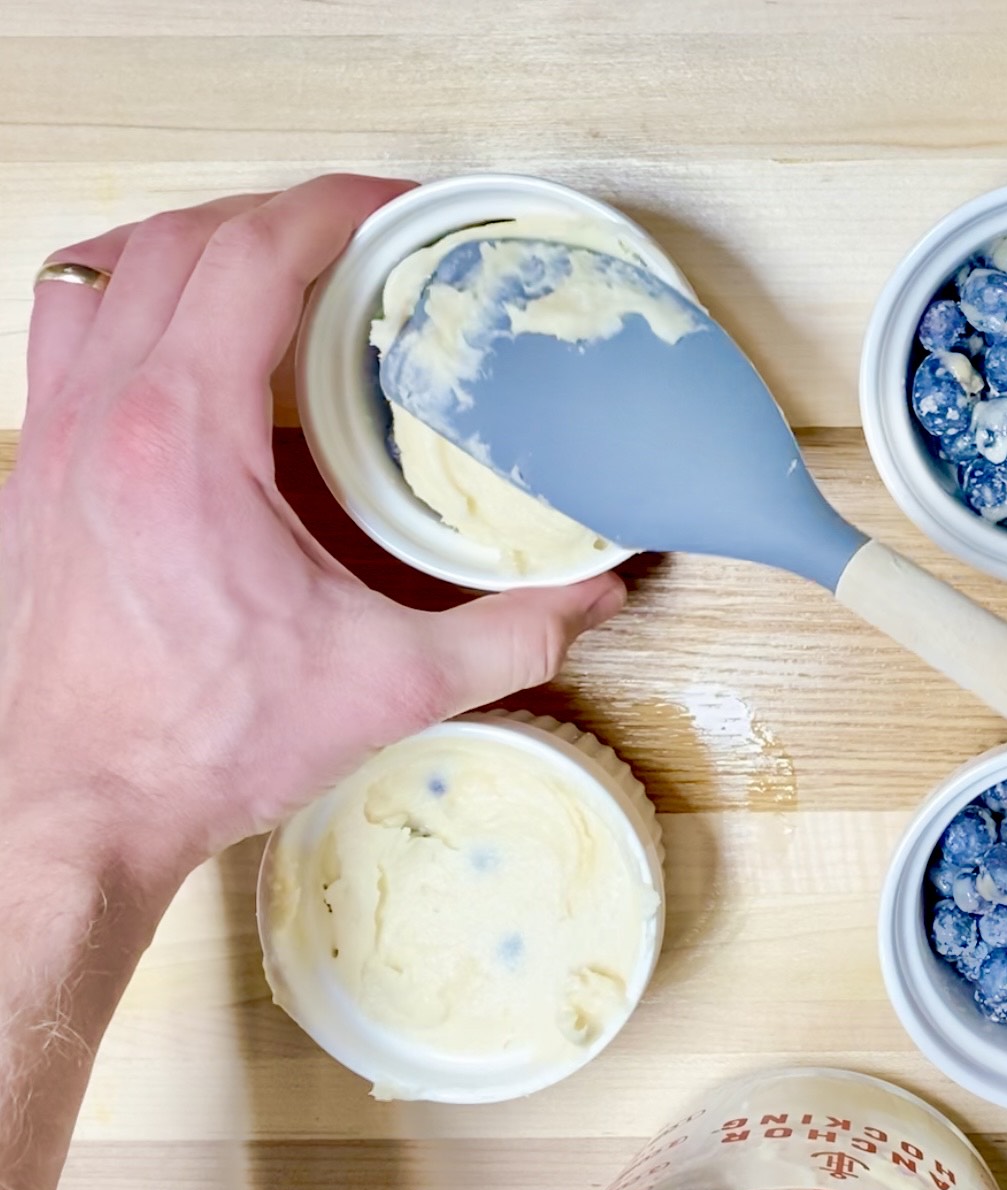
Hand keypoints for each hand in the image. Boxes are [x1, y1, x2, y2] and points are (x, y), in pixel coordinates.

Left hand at [0, 174, 625, 890]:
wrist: (72, 808)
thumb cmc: (203, 744)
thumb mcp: (387, 687)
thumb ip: (508, 633)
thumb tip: (592, 598)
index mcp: (184, 439)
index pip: (250, 256)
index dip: (332, 208)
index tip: (393, 211)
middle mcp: (101, 416)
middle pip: (176, 241)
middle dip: (274, 218)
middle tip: (353, 246)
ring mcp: (48, 440)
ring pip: (99, 274)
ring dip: (186, 248)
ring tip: (265, 275)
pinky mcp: (28, 477)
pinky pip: (62, 338)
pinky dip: (125, 307)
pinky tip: (181, 354)